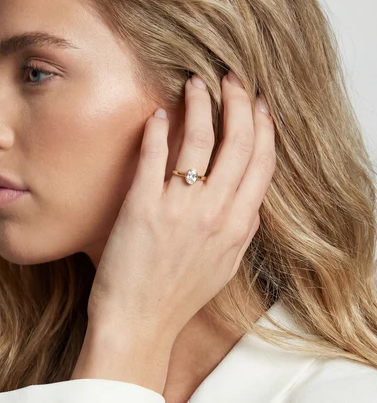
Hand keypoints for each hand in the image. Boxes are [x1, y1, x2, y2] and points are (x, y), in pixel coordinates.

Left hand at [87, 71, 275, 349]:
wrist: (140, 323)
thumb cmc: (178, 297)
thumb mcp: (224, 268)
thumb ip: (241, 231)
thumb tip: (250, 201)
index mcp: (237, 227)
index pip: (261, 164)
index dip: (263, 128)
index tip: (259, 105)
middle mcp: (214, 213)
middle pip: (237, 144)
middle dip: (239, 103)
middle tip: (232, 79)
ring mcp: (179, 209)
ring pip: (199, 141)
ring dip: (200, 105)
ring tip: (195, 84)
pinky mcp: (142, 208)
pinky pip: (154, 157)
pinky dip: (159, 130)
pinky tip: (160, 115)